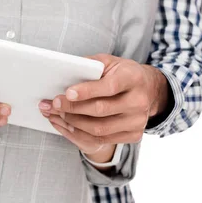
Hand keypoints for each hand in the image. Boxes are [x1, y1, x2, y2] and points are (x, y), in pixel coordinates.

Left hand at [39, 54, 168, 162]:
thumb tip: (65, 72)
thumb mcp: (110, 62)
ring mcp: (138, 121)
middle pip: (101, 110)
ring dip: (73, 123)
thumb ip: (90, 65)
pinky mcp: (134, 135)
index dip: (86, 91)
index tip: (67, 93)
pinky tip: (67, 125)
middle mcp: (139, 101)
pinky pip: (103, 140)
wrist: (149, 90)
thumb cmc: (123, 73)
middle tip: (53, 104)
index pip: (109, 87)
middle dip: (72, 108)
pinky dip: (81, 134)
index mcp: (133, 78)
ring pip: (99, 129)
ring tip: (56, 115)